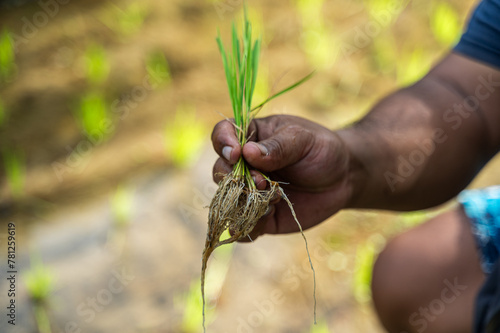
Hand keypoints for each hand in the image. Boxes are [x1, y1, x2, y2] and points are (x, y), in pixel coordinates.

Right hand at [211, 115, 353, 240]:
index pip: (223, 134)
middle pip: (220, 170)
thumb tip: (246, 152)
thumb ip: (278, 146)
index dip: (223, 143)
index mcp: (251, 136)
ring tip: (273, 200)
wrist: (343, 179)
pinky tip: (269, 217)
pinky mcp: (260, 216)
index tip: (236, 154)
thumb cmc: (321, 149)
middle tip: (262, 183)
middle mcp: (244, 164)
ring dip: (244, 203)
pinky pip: (242, 226)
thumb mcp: (303, 140)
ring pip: (227, 200)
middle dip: (236, 179)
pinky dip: (249, 225)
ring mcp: (249, 191)